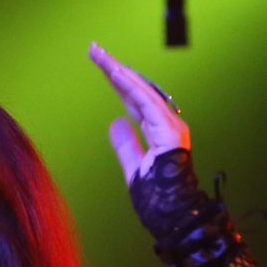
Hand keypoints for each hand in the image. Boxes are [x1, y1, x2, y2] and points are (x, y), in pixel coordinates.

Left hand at [89, 43, 190, 183]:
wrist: (171, 215)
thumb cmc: (157, 197)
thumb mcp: (133, 167)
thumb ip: (126, 144)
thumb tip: (116, 121)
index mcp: (159, 130)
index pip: (135, 100)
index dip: (118, 83)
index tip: (103, 66)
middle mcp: (167, 123)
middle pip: (137, 90)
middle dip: (115, 69)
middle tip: (95, 51)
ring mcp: (171, 126)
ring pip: (142, 91)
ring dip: (120, 72)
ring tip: (101, 57)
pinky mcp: (170, 132)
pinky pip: (148, 104)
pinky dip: (132, 88)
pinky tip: (116, 74)